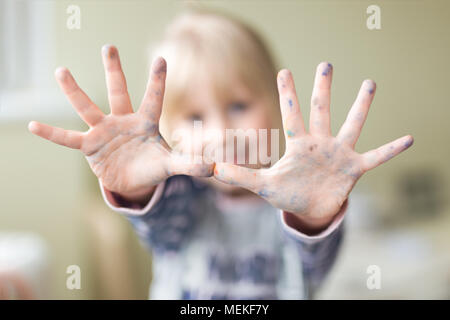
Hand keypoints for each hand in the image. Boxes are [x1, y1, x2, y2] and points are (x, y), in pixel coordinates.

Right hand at [29, 45, 212, 200]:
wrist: (133, 180)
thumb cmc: (153, 166)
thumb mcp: (171, 165)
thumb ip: (189, 163)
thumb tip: (213, 169)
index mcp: (146, 123)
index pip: (154, 99)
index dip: (157, 82)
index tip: (161, 59)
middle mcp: (123, 121)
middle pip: (118, 92)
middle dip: (114, 71)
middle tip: (109, 47)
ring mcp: (104, 131)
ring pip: (88, 108)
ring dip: (75, 91)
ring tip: (61, 70)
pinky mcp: (90, 147)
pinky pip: (68, 140)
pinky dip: (53, 134)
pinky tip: (33, 126)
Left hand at [214, 62, 412, 228]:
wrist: (310, 207)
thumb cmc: (287, 192)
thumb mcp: (263, 185)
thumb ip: (240, 176)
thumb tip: (213, 169)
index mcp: (298, 145)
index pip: (292, 115)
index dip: (289, 95)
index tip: (285, 72)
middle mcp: (320, 143)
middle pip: (321, 111)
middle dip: (323, 89)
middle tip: (325, 65)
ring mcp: (339, 154)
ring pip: (352, 126)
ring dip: (361, 107)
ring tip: (369, 83)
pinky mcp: (354, 169)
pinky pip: (376, 157)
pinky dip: (390, 150)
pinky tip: (409, 139)